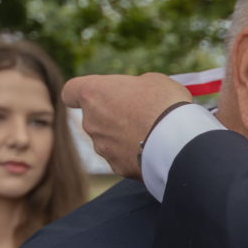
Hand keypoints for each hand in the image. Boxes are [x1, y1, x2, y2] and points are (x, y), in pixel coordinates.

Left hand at [62, 73, 191, 179]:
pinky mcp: (117, 167)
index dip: (80, 94)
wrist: (177, 140)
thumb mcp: (153, 80)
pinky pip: (123, 157)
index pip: (70, 92)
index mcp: (93, 94)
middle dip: (112, 116)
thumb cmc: (164, 102)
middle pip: (94, 117)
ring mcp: (102, 147)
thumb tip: (137, 94)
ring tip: (153, 133)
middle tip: (140, 113)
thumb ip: (135, 86)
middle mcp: (90, 122)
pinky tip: (155, 149)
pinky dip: (135, 154)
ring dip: (124, 136)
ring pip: (109, 139)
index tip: (96, 95)